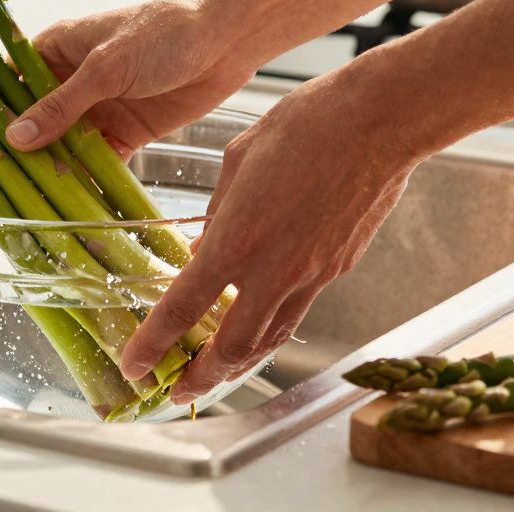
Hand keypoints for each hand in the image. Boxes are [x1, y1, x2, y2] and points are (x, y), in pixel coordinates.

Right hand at [0, 0, 265, 197]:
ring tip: (17, 212)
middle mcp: (66, 82)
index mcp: (51, 51)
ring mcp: (94, 110)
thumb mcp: (108, 65)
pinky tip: (66, 214)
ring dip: (40, 179)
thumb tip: (14, 138)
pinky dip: (82, 188)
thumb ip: (62, 105)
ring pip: (56, 151)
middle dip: (2, 160)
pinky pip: (94, 167)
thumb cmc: (164, 31)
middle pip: (23, 125)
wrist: (229, 37)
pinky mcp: (124, 134)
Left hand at [118, 68, 423, 402]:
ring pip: (269, 340)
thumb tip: (206, 248)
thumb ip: (217, 215)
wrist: (378, 121)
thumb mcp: (237, 162)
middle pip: (231, 349)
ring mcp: (311, 275)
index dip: (154, 344)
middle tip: (178, 390)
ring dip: (237, 365)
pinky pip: (297, 311)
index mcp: (236, 238)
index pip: (183, 307)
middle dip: (200, 378)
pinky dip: (271, 329)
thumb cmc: (305, 125)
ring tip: (214, 374)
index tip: (135, 365)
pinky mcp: (337, 269)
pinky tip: (257, 323)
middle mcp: (273, 269)